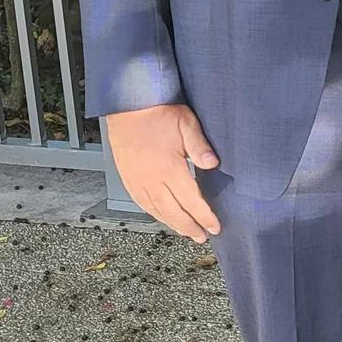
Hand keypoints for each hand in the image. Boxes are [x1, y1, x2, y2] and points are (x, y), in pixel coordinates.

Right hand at [105, 103, 221, 242]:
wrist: (127, 104)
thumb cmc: (157, 112)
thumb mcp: (186, 123)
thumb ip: (200, 145)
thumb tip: (213, 164)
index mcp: (169, 169)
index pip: (192, 201)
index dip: (204, 217)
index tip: (214, 226)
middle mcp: (152, 179)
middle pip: (174, 212)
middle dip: (190, 227)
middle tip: (202, 236)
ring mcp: (137, 180)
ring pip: (157, 211)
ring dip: (173, 224)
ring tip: (185, 232)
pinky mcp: (127, 177)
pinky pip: (141, 203)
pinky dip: (154, 214)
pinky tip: (161, 217)